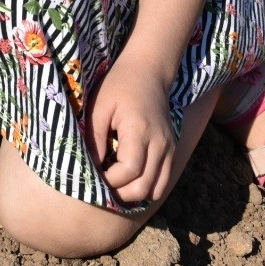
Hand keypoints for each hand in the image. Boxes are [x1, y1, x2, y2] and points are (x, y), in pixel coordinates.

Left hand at [87, 56, 175, 204]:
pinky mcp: (171, 151)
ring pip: (155, 190)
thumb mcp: (99, 107)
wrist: (148, 72)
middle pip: (144, 187)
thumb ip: (95, 139)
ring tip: (115, 182)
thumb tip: (93, 168)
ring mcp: (169, 149)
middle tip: (102, 183)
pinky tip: (129, 177)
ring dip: (133, 193)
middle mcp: (160, 143)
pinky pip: (162, 182)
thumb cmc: (118, 86)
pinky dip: (146, 187)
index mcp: (140, 130)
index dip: (110, 180)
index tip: (94, 174)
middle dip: (120, 192)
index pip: (129, 170)